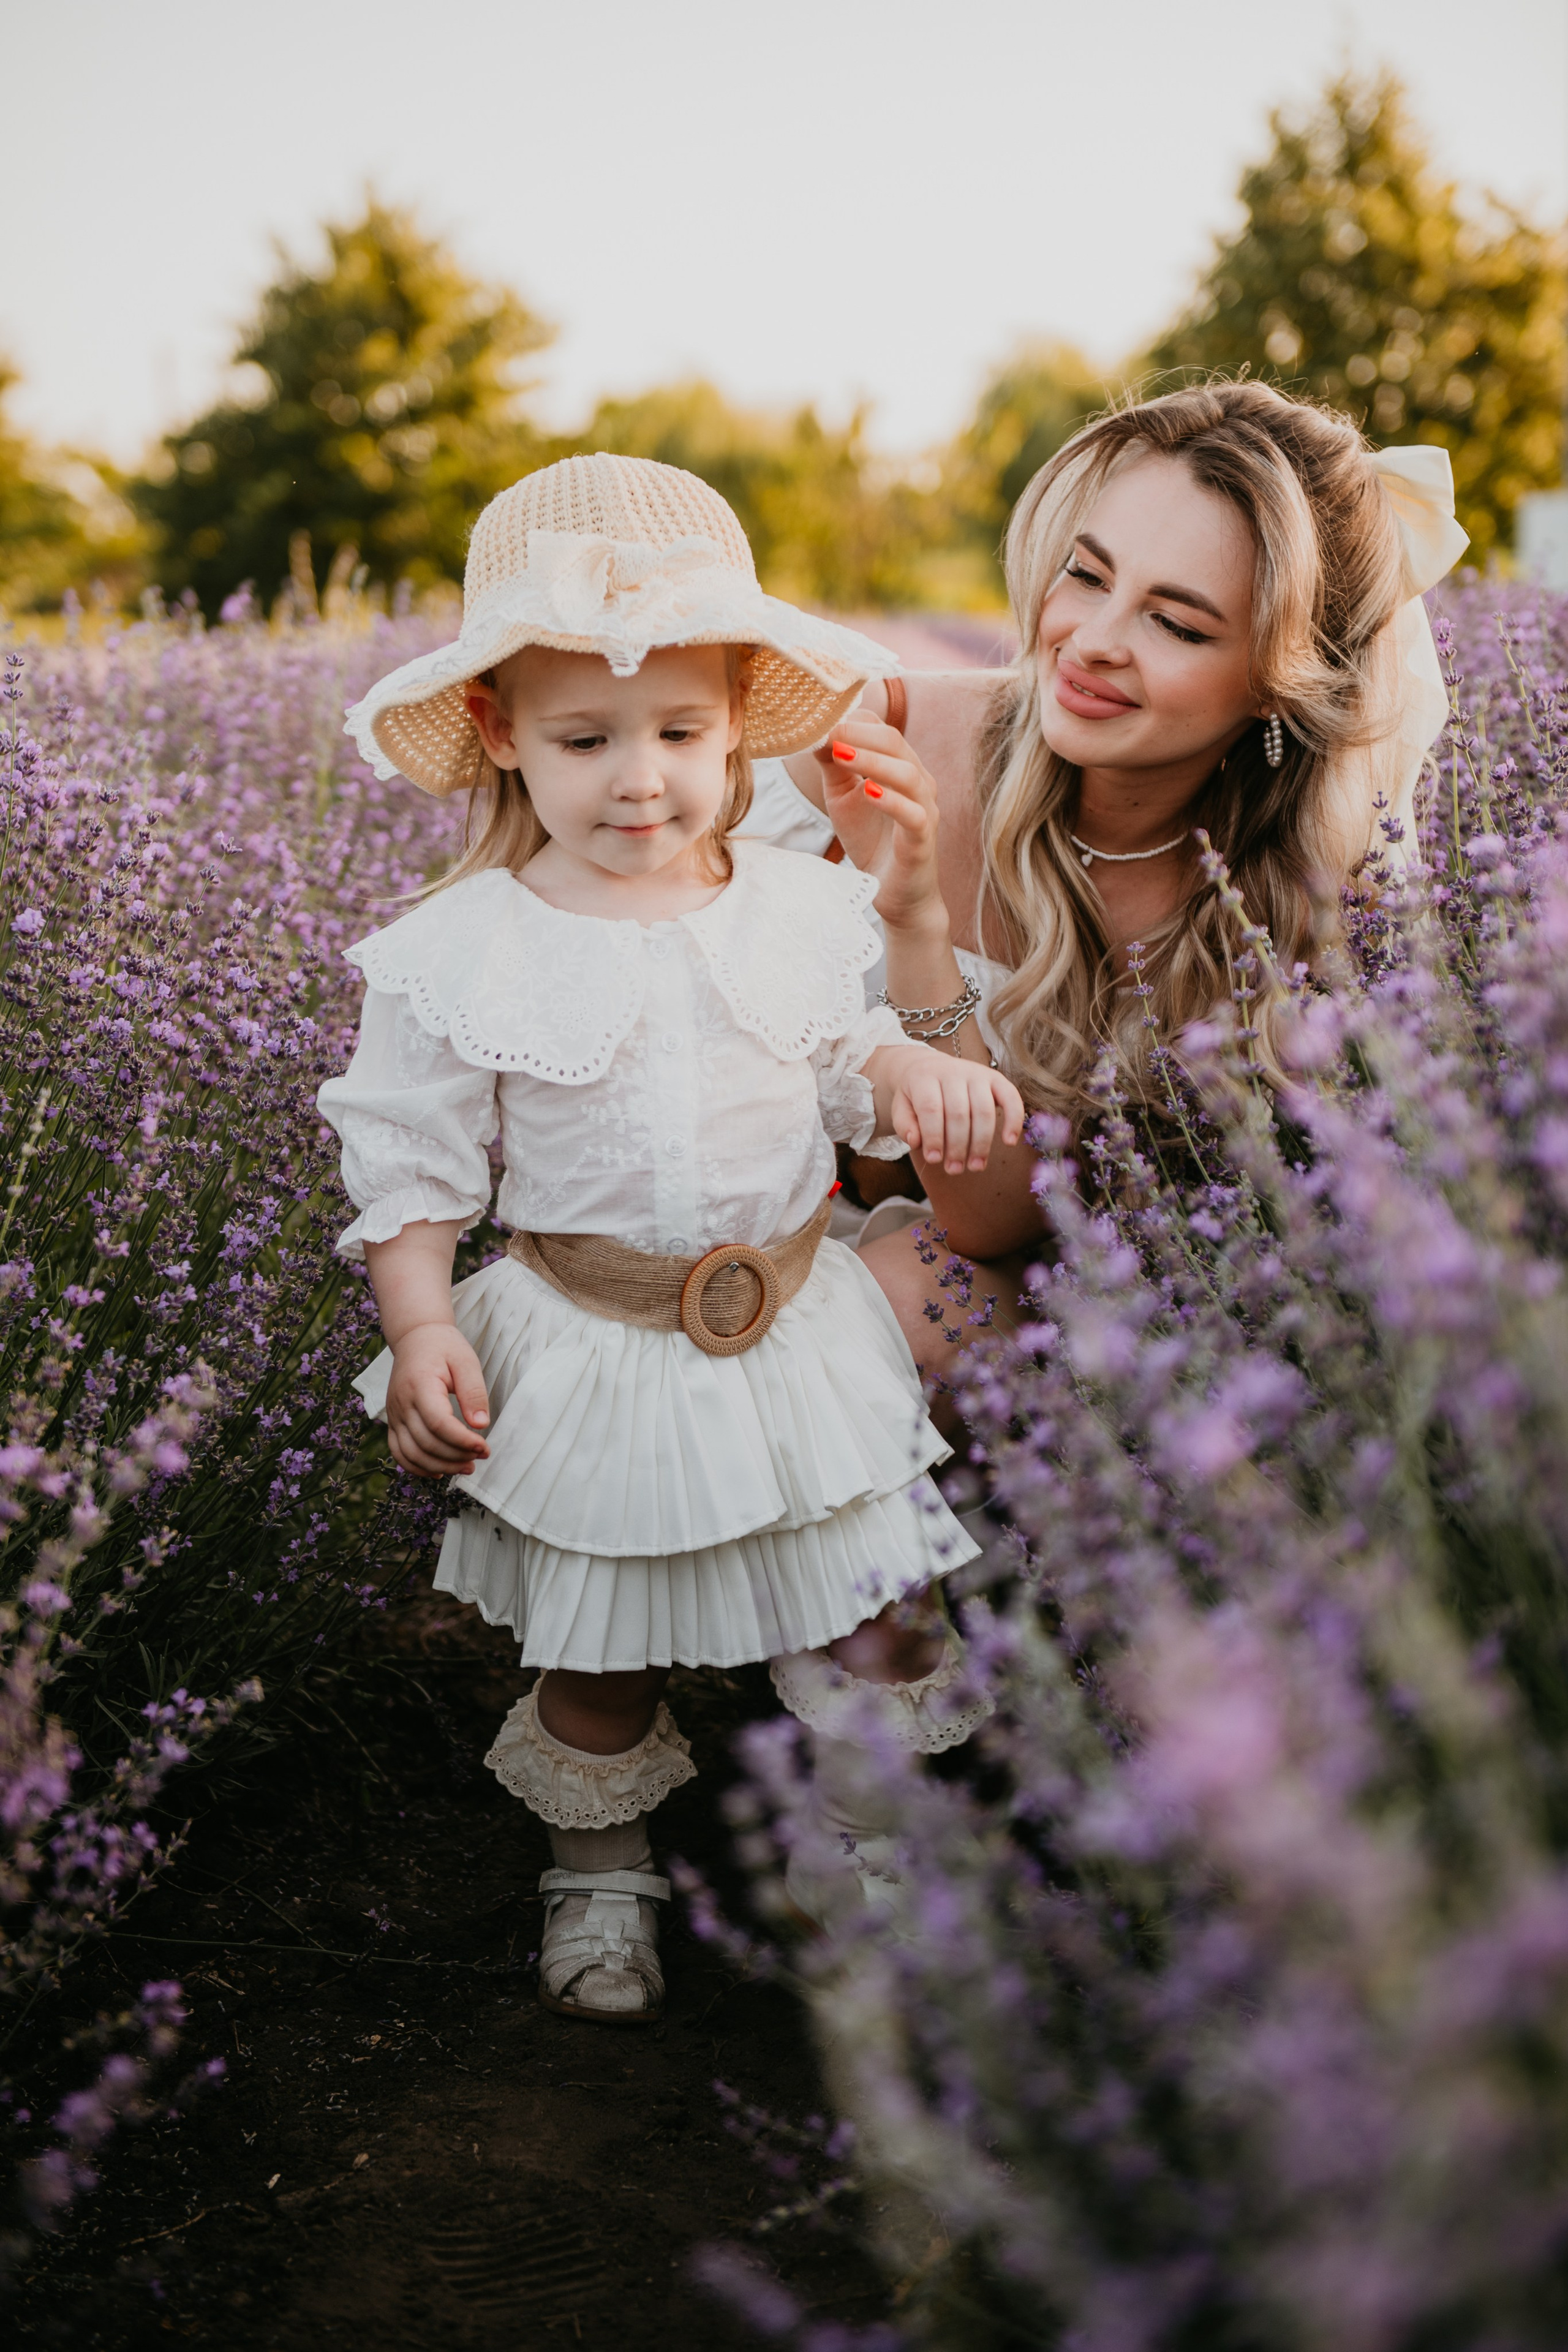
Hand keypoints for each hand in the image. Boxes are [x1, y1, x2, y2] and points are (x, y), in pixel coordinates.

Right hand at [384, 1321, 491, 1478]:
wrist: (415, 1337)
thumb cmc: (444, 1347)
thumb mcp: (466, 1361)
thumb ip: (473, 1393)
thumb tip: (481, 1425)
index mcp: (419, 1385)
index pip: (438, 1423)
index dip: (462, 1441)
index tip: (484, 1447)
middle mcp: (401, 1403)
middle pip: (426, 1443)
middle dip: (456, 1457)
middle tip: (481, 1457)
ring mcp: (394, 1414)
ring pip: (411, 1454)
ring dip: (439, 1467)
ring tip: (466, 1467)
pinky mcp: (393, 1421)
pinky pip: (399, 1453)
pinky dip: (417, 1467)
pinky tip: (439, 1471)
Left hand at [812, 714, 946, 937]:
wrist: (895, 892)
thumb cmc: (871, 840)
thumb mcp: (843, 796)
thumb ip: (833, 765)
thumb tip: (814, 731)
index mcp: (899, 766)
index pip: (881, 729)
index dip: (852, 722)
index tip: (820, 721)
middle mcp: (917, 781)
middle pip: (895, 742)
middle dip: (860, 734)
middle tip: (828, 731)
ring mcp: (924, 809)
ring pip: (907, 774)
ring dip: (872, 761)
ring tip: (841, 754)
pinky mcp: (923, 839)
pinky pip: (914, 814)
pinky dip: (892, 801)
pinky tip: (869, 792)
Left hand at [868, 1043, 1025, 1175]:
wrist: (930, 1067)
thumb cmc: (916, 1095)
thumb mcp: (901, 1106)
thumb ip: (904, 1124)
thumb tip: (916, 1141)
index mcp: (924, 1076)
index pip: (931, 1108)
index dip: (934, 1136)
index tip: (934, 1160)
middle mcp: (953, 1071)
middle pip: (959, 1113)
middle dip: (957, 1146)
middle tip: (954, 1170)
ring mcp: (977, 1073)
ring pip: (984, 1110)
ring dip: (981, 1143)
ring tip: (975, 1166)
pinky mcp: (996, 1079)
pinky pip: (1011, 1097)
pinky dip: (1014, 1120)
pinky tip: (1009, 1142)